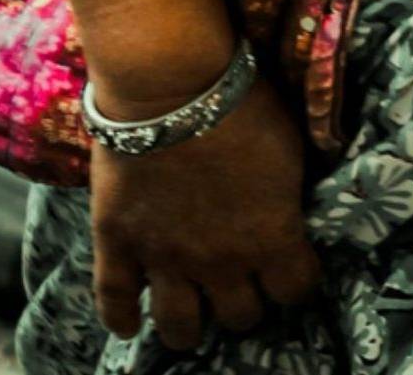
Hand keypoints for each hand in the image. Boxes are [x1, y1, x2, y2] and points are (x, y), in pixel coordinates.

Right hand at [89, 74, 323, 350]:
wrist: (172, 84)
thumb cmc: (244, 102)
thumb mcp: (291, 144)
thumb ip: (289, 192)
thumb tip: (294, 207)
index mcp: (271, 236)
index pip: (296, 289)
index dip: (298, 281)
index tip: (295, 268)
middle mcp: (220, 262)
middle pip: (241, 315)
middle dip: (248, 302)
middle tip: (243, 284)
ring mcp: (165, 258)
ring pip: (180, 326)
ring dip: (191, 328)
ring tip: (193, 324)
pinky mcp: (118, 243)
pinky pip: (114, 299)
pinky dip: (120, 319)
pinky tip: (128, 326)